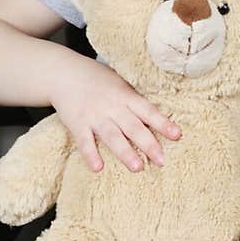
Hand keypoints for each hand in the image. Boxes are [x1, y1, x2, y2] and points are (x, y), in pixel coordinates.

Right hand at [48, 50, 180, 173]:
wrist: (62, 72)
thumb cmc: (95, 78)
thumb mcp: (119, 83)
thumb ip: (133, 100)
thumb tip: (156, 117)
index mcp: (125, 95)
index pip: (147, 111)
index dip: (162, 122)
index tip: (177, 134)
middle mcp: (112, 106)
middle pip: (133, 127)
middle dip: (149, 144)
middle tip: (162, 160)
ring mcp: (94, 116)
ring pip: (112, 136)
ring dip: (125, 153)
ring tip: (138, 168)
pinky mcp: (76, 123)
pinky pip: (84, 141)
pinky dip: (90, 155)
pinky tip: (98, 168)